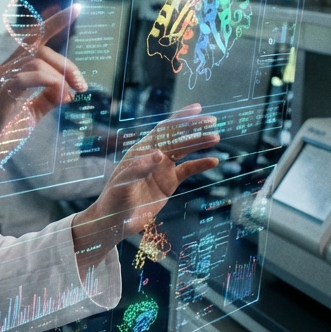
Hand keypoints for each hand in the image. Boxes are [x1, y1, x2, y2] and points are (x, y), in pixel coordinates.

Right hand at [0, 5, 87, 187]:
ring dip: (60, 75)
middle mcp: (1, 72)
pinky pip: (25, 78)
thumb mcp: (29, 115)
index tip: (75, 9)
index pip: (32, 40)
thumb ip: (46, 99)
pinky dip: (49, 83)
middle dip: (66, 63)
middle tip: (83, 85)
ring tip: (72, 94)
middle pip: (38, 48)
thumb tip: (67, 91)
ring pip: (34, 61)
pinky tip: (62, 97)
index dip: (53, 23)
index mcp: (9, 73)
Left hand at [69, 103, 219, 271]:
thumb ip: (139, 168)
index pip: (163, 130)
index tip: (196, 109)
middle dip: (193, 128)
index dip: (179, 118)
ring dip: (199, 144)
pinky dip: (200, 165)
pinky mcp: (168, 183)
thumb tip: (159, 153)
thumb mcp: (123, 184)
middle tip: (212, 120)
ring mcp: (161, 169)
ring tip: (216, 138)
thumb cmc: (114, 200)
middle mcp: (152, 156)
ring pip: (184, 151)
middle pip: (176, 137)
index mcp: (140, 151)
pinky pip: (187, 170)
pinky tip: (214, 161)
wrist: (115, 222)